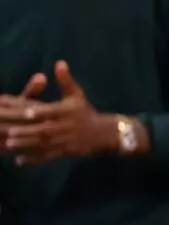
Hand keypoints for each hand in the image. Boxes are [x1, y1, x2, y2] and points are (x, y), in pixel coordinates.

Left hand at [0, 62, 116, 163]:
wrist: (103, 134)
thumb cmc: (85, 112)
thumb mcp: (77, 95)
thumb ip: (66, 81)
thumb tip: (59, 63)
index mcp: (67, 111)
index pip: (51, 111)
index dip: (38, 112)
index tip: (25, 112)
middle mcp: (65, 126)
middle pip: (43, 129)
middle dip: (26, 131)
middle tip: (9, 131)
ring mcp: (64, 140)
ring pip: (43, 143)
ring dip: (27, 145)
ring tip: (10, 144)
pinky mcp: (64, 152)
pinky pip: (47, 156)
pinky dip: (34, 159)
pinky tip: (19, 161)